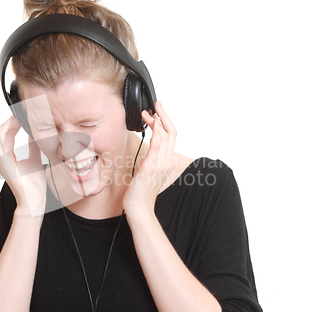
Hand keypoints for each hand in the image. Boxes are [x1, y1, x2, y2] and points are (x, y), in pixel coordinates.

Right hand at [0, 115, 46, 216]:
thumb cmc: (34, 185)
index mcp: (6, 158)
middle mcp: (0, 159)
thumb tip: (33, 135)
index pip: (3, 136)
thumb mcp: (35, 160)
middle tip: (18, 116)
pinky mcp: (4, 165)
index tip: (19, 116)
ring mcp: (0, 162)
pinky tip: (15, 126)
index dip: (10, 124)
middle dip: (5, 123)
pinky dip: (5, 132)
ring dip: (5, 125)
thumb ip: (33, 147)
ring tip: (17, 119)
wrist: (35, 200)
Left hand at [122, 100, 177, 216]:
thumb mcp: (147, 173)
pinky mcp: (153, 164)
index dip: (164, 123)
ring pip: (167, 134)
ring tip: (149, 110)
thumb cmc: (140, 192)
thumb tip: (149, 153)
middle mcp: (168, 161)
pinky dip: (157, 130)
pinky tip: (153, 122)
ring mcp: (162, 163)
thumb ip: (152, 162)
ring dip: (158, 119)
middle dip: (165, 115)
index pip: (170, 137)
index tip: (155, 115)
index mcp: (167, 162)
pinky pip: (158, 143)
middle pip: (173, 132)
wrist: (138, 207)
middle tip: (156, 103)